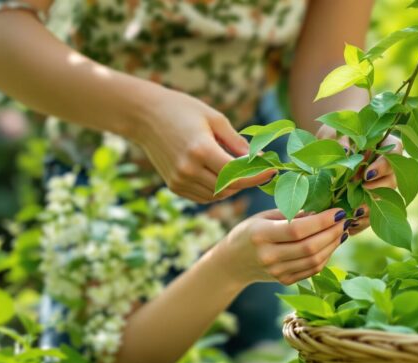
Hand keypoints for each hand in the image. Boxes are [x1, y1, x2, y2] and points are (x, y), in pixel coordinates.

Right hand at [132, 88, 273, 202]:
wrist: (144, 116)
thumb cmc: (182, 110)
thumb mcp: (214, 119)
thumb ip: (237, 142)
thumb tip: (261, 159)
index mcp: (200, 150)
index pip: (237, 174)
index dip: (258, 175)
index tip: (273, 170)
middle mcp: (188, 169)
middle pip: (230, 187)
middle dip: (248, 180)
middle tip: (259, 168)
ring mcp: (179, 180)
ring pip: (218, 195)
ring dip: (233, 186)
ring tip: (237, 168)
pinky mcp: (174, 186)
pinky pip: (204, 196)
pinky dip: (217, 189)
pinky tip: (220, 174)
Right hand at [214, 208, 349, 285]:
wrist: (233, 262)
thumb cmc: (250, 231)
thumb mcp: (265, 216)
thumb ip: (292, 213)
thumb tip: (323, 209)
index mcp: (261, 234)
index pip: (297, 229)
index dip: (321, 221)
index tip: (338, 211)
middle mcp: (268, 256)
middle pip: (309, 247)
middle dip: (332, 232)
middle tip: (344, 221)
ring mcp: (277, 272)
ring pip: (314, 260)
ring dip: (333, 245)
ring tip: (342, 231)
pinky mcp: (284, 281)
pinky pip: (312, 270)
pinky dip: (326, 256)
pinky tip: (331, 244)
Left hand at [316, 125, 401, 235]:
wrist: (325, 148)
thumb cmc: (332, 136)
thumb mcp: (333, 133)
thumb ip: (340, 141)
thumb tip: (345, 152)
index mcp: (384, 145)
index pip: (394, 154)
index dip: (383, 166)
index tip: (366, 174)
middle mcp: (388, 167)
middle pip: (393, 181)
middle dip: (377, 190)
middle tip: (360, 196)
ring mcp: (381, 185)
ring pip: (386, 201)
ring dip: (371, 210)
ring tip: (354, 215)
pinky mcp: (371, 201)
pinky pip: (373, 215)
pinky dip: (363, 222)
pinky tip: (350, 226)